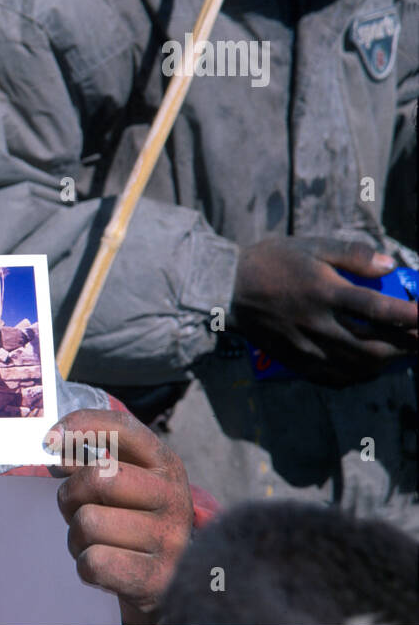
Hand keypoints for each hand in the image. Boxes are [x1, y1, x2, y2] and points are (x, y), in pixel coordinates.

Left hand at [47, 409, 193, 624]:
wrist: (170, 583)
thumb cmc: (132, 524)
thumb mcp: (125, 485)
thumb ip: (94, 461)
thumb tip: (54, 445)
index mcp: (165, 466)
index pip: (123, 430)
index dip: (82, 426)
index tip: (49, 439)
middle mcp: (174, 498)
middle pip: (97, 478)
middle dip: (71, 495)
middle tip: (75, 509)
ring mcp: (169, 540)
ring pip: (88, 523)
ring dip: (77, 536)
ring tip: (96, 543)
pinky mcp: (157, 579)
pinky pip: (94, 563)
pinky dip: (86, 566)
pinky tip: (104, 566)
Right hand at [231, 237, 416, 386]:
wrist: (224, 288)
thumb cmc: (269, 262)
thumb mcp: (309, 246)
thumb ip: (351, 254)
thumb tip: (388, 266)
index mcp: (323, 291)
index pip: (377, 309)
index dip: (411, 316)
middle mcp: (317, 323)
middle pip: (374, 346)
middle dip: (407, 346)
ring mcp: (305, 346)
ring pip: (357, 366)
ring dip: (386, 363)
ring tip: (401, 353)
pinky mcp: (294, 359)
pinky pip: (332, 378)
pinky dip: (357, 377)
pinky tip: (367, 369)